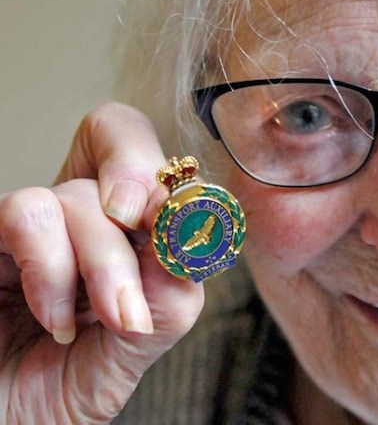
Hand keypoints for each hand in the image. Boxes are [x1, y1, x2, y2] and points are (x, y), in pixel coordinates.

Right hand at [0, 103, 204, 424]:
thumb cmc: (66, 387)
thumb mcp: (137, 343)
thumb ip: (171, 292)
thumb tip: (185, 243)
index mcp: (124, 233)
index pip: (151, 162)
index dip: (168, 176)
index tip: (181, 224)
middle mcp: (79, 219)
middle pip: (120, 156)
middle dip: (143, 201)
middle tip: (149, 244)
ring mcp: (32, 227)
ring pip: (78, 193)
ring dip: (103, 258)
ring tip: (102, 318)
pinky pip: (27, 213)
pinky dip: (53, 268)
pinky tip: (55, 319)